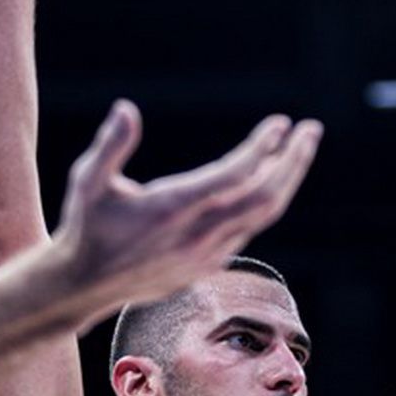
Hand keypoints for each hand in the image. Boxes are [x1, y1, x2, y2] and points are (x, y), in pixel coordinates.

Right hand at [51, 101, 321, 310]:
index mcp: (171, 209)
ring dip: (285, 180)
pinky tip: (268, 179)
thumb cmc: (85, 227)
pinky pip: (249, 228)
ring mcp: (206, 254)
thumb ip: (110, 146)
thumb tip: (126, 108)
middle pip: (264, 198)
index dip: (261, 149)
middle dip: (293, 162)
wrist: (84, 287)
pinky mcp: (207, 265)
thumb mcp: (87, 182)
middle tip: (311, 130)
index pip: (233, 177)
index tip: (280, 124)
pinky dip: (266, 201)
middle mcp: (196, 235)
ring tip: (297, 148)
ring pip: (262, 215)